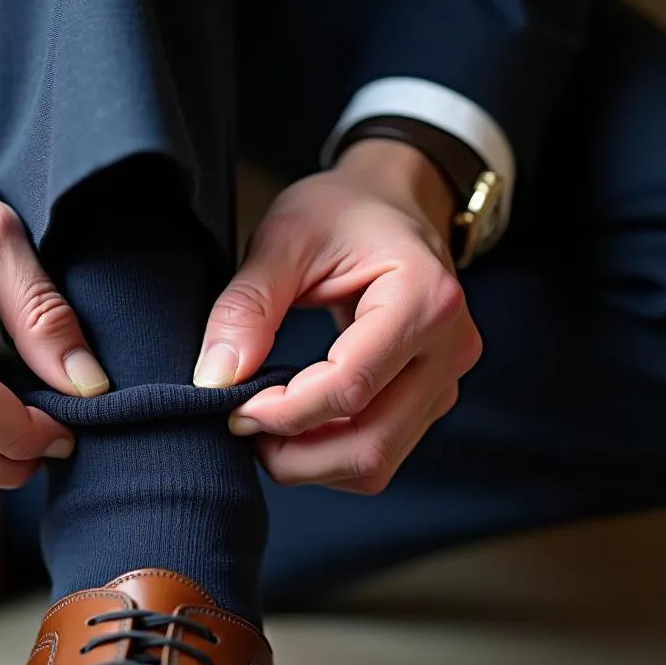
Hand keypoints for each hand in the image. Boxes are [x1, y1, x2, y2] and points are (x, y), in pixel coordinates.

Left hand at [194, 139, 481, 492]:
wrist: (389, 201)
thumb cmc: (341, 210)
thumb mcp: (283, 239)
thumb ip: (246, 307)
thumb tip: (215, 379)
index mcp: (426, 300)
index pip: (350, 388)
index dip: (283, 412)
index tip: (232, 407)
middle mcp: (450, 348)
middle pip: (370, 445)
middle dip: (294, 455)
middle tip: (241, 425)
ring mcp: (444, 380)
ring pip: (375, 463)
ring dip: (309, 461)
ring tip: (263, 425)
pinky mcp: (429, 399)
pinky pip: (378, 454)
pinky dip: (327, 454)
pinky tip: (294, 423)